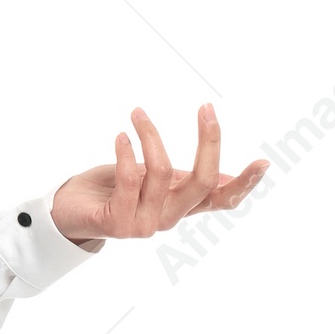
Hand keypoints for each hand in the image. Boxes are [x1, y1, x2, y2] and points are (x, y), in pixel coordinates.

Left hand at [52, 104, 268, 243]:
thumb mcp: (156, 180)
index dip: (245, 184)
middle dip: (209, 141)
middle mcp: (169, 218)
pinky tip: (121, 136)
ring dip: (150, 134)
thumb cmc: (115, 189)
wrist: (70, 212)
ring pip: (162, 171)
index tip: (264, 161)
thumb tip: (228, 179)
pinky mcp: (118, 225)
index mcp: (182, 205)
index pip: (223, 199)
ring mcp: (145, 225)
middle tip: (206, 107)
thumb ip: (186, 180)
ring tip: (137, 114)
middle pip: (204, 181)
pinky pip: (129, 179)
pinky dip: (126, 151)